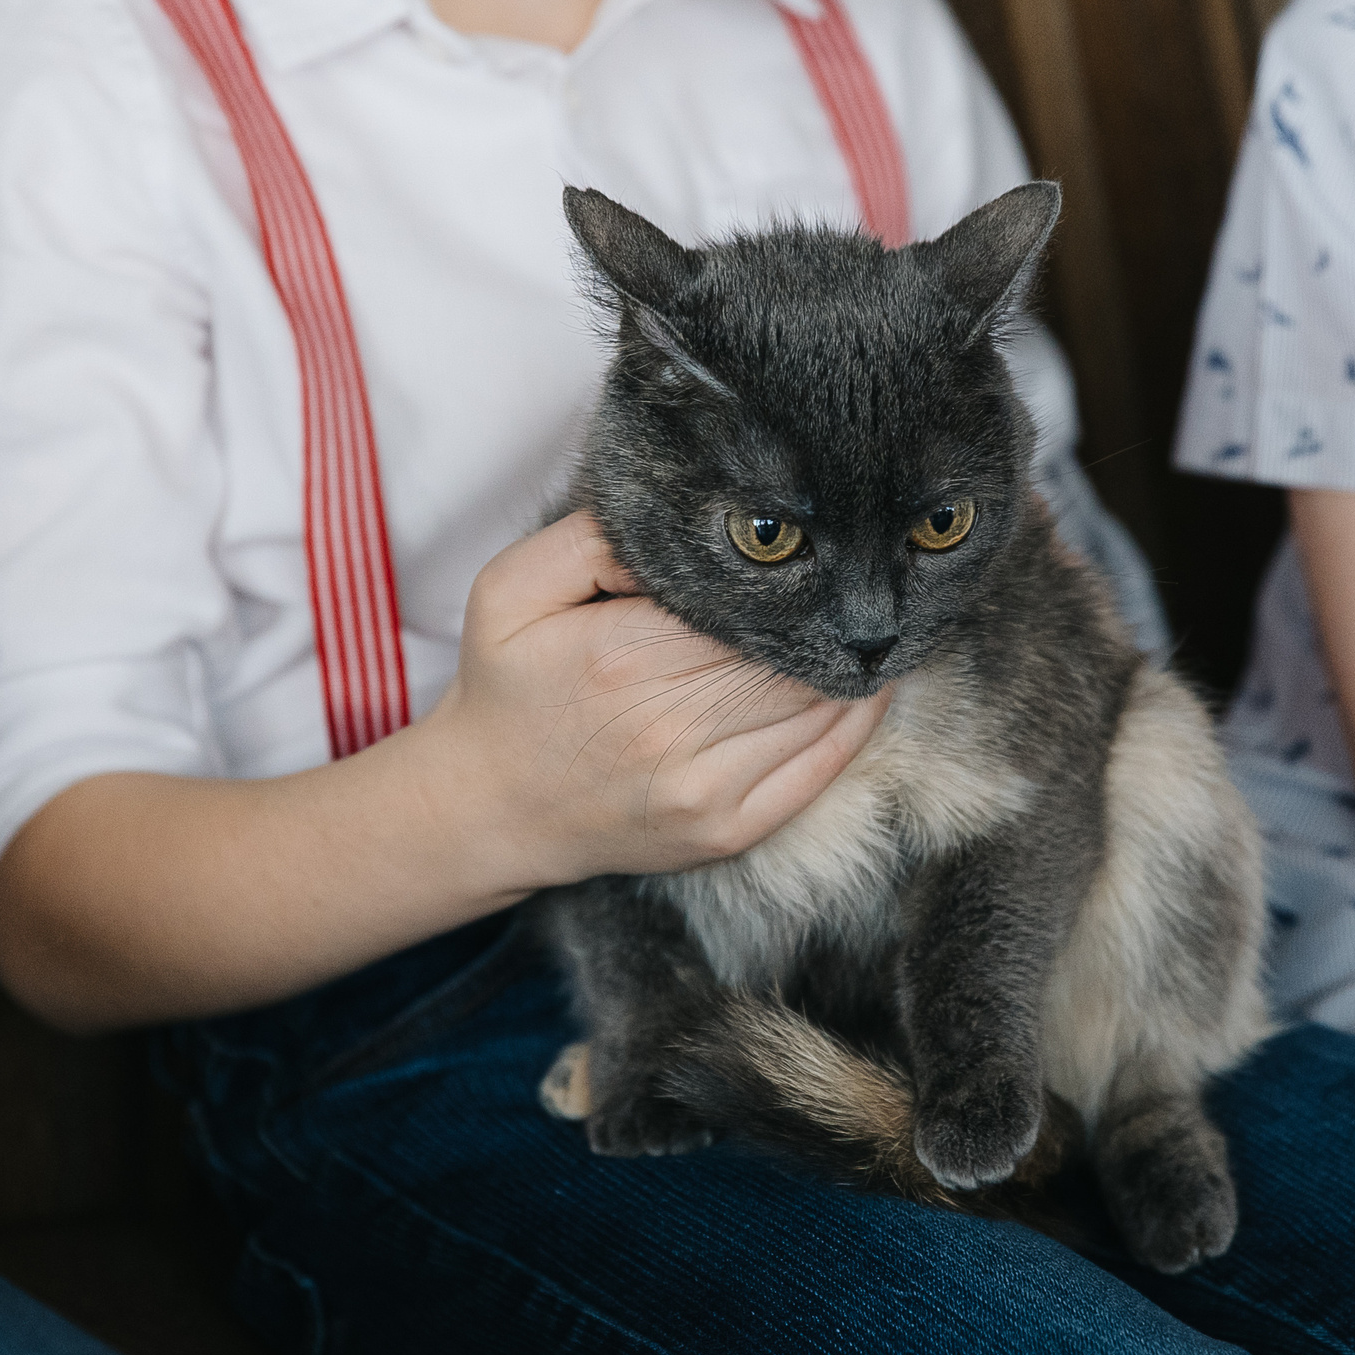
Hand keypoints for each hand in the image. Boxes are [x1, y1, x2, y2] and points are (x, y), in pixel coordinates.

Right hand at [421, 512, 888, 886]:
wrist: (487, 808)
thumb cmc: (508, 688)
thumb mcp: (512, 590)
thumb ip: (590, 540)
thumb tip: (682, 523)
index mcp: (621, 656)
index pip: (748, 604)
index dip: (791, 577)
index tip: (815, 551)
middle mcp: (669, 728)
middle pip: (791, 655)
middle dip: (826, 619)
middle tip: (856, 581)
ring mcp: (703, 790)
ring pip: (819, 710)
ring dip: (849, 667)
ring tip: (863, 628)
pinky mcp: (726, 832)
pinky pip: (821, 771)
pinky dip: (855, 726)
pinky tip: (866, 689)